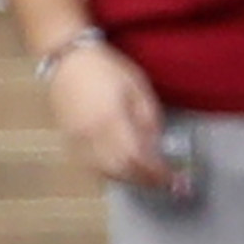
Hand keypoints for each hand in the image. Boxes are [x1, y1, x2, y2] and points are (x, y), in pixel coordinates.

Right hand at [46, 38, 182, 192]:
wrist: (69, 61)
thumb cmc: (107, 69)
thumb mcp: (138, 88)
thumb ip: (149, 119)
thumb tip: (156, 146)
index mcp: (112, 120)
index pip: (138, 158)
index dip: (157, 173)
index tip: (174, 179)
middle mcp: (92, 136)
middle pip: (122, 170)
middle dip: (145, 180)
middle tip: (164, 182)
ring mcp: (77, 141)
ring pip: (105, 173)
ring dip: (128, 179)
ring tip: (146, 177)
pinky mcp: (69, 142)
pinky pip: (91, 167)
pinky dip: (110, 173)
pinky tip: (123, 169)